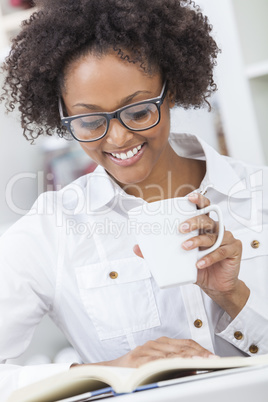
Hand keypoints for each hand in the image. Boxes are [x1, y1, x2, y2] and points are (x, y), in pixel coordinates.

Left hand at [79, 337, 214, 368]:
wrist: (121, 364)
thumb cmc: (118, 370)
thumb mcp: (106, 372)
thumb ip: (91, 371)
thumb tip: (72, 368)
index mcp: (139, 357)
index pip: (160, 358)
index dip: (176, 360)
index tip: (190, 364)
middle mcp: (151, 349)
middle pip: (174, 352)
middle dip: (192, 357)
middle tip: (209, 363)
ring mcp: (160, 346)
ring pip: (182, 347)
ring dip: (197, 353)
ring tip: (212, 360)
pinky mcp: (168, 346)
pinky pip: (184, 344)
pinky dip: (196, 349)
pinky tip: (205, 356)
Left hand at [134, 193, 249, 318]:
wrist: (216, 287)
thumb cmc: (200, 268)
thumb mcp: (179, 260)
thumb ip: (160, 252)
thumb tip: (137, 249)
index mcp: (204, 226)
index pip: (203, 208)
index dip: (198, 200)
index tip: (189, 198)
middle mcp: (216, 229)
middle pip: (206, 219)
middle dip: (194, 221)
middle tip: (181, 228)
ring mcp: (226, 239)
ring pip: (213, 235)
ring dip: (198, 240)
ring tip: (185, 247)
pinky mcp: (234, 250)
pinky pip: (221, 251)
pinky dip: (209, 257)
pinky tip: (199, 263)